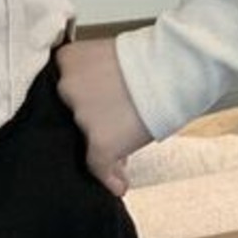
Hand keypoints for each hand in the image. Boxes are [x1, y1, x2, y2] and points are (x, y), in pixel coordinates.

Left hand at [55, 38, 154, 197]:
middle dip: (90, 125)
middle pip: (70, 117)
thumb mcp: (108, 54)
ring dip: (103, 146)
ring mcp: (82, 117)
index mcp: (66, 62)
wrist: (176, 67)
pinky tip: (118, 183)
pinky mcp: (100, 142)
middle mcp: (66, 89)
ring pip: (85, 142)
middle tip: (111, 125)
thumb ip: (92, 78)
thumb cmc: (151, 59)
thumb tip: (92, 119)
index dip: (78, 103)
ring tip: (123, 144)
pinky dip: (109, 178)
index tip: (94, 109)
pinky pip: (98, 167)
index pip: (60, 90)